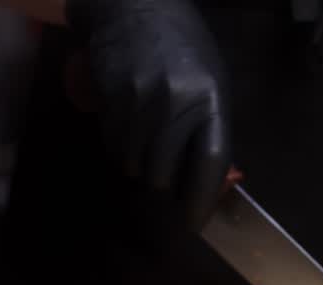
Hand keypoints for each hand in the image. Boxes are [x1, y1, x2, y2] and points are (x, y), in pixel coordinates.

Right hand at [65, 0, 230, 230]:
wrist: (134, 6)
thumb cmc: (184, 47)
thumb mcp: (213, 82)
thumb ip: (211, 129)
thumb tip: (206, 182)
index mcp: (210, 100)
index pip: (208, 164)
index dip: (200, 202)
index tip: (193, 225)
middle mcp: (174, 103)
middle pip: (164, 175)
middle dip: (165, 193)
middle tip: (167, 196)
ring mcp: (138, 102)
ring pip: (135, 166)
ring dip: (141, 173)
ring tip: (148, 158)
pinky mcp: (109, 100)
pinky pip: (114, 147)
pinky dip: (123, 153)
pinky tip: (130, 137)